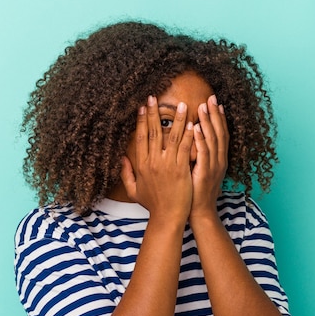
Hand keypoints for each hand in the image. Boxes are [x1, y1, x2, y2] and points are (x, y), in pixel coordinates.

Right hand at [120, 96, 194, 223]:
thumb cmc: (153, 205)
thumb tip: (121, 158)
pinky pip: (186, 148)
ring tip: (182, 105)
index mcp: (141, 165)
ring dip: (177, 120)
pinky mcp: (181, 170)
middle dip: (153, 113)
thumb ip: (126, 174)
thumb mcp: (134, 190)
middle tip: (154, 97)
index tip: (142, 107)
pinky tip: (193, 124)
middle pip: (152, 132)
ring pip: (172, 137)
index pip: (140, 138)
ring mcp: (167, 165)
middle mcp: (153, 162)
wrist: (167, 218)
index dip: (141, 121)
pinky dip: (189, 136)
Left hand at [190, 95, 228, 218]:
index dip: (219, 117)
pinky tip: (196, 127)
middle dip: (215, 114)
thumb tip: (190, 138)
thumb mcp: (199, 169)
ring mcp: (214, 166)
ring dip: (208, 121)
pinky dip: (201, 139)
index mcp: (218, 159)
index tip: (215, 102)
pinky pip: (204, 153)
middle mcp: (219, 160)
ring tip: (203, 106)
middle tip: (211, 97)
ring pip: (213, 139)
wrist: (198, 212)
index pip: (220, 133)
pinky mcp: (205, 173)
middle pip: (220, 132)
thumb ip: (197, 154)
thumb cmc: (195, 192)